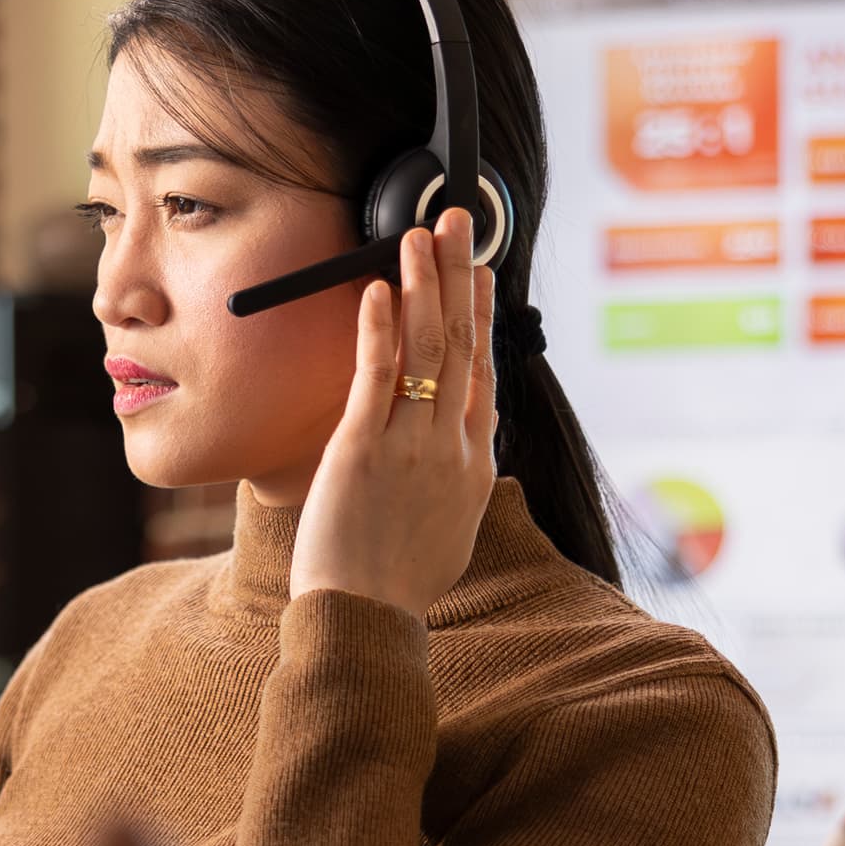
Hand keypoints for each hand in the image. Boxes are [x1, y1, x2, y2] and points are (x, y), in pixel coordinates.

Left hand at [286, 210, 496, 613]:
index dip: (482, 316)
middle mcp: (450, 447)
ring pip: (425, 350)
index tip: (480, 273)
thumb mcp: (446, 532)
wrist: (365, 622)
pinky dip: (378, 330)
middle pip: (462, 344)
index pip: (482, 373)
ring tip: (418, 235)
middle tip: (458, 223)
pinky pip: (375, 378)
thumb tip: (453, 462)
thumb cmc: (395, 585)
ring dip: (423, 285)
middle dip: (460, 276)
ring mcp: (410, 447)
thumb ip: (451, 486)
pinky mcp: (362, 451)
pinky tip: (377, 291)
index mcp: (472, 465)